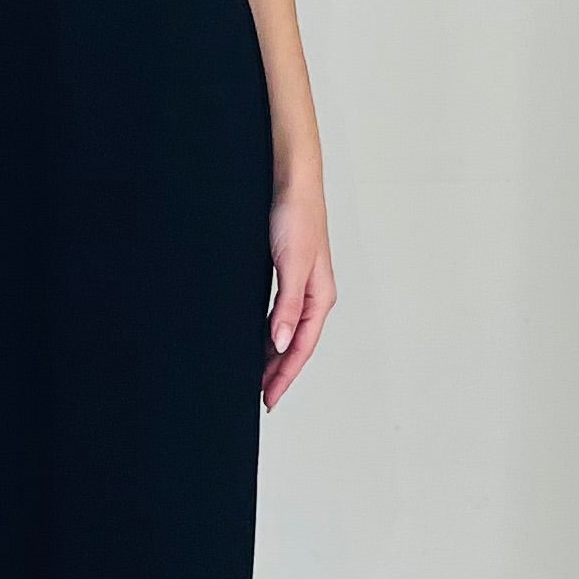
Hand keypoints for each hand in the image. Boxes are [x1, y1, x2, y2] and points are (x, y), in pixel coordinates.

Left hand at [262, 181, 334, 408]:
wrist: (291, 181)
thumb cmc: (297, 216)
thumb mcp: (291, 266)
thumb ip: (288, 307)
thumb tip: (281, 344)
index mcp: (320, 297)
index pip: (301, 347)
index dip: (285, 375)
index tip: (269, 398)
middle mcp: (314, 294)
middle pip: (296, 344)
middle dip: (280, 371)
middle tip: (261, 395)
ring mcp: (301, 284)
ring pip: (287, 330)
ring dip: (274, 354)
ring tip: (258, 376)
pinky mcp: (287, 273)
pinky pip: (279, 314)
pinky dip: (269, 332)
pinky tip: (259, 339)